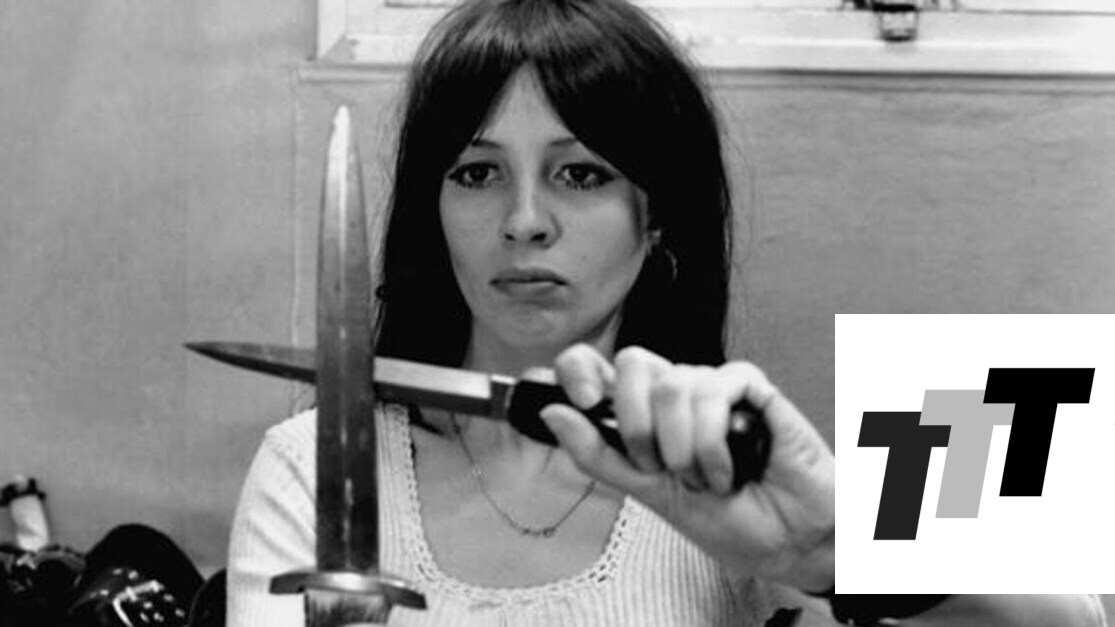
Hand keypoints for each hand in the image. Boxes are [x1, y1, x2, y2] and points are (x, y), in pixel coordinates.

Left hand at [541, 344, 834, 590]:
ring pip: (672, 383)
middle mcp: (675, 394)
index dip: (580, 370)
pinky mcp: (751, 388)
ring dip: (683, 448)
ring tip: (705, 479)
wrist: (788, 542)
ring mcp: (713, 387)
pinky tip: (726, 468)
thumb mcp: (650, 495)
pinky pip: (716, 387)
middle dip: (635, 421)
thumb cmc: (730, 519)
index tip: (581, 401)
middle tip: (656, 464)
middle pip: (633, 360)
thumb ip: (600, 455)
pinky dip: (713, 439)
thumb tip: (552, 412)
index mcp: (644, 414)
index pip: (599, 366)